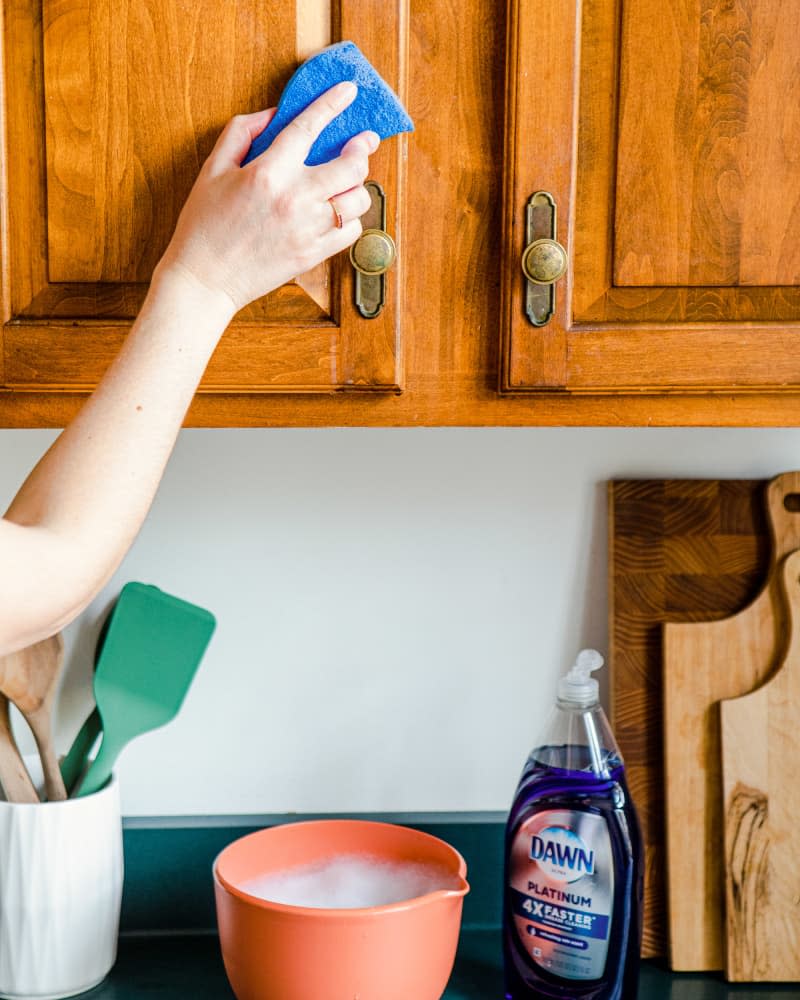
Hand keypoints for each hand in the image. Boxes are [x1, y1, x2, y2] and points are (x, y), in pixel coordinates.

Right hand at [155, 81, 379, 312]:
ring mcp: (308, 229)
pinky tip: (338, 213)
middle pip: (349, 166)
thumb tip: (272, 115)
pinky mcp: (313, 255)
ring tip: (348, 182)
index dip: (331, 104)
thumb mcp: (212, 170)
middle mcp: (294, 200)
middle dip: (362, 149)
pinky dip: (351, 219)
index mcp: (267, 173)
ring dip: (358, 187)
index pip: (308, 128)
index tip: (349, 91)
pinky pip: (351, 232)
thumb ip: (240, 133)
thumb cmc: (204, 225)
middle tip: (363, 142)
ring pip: (357, 200)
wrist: (204, 279)